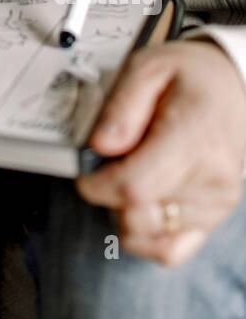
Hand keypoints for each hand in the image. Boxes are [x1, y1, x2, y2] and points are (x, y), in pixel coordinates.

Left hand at [77, 39, 245, 265]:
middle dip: (109, 195)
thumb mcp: (148, 67)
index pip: (134, 187)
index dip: (97, 185)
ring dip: (126, 212)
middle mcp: (211, 178)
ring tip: (133, 175)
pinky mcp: (215, 218)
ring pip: (148, 235)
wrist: (233, 87)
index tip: (86, 172)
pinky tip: (142, 206)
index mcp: (192, 138)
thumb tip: (101, 146)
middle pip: (138, 216)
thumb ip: (120, 106)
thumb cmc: (190, 76)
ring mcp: (216, 203)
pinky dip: (146, 235)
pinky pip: (170, 251)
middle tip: (111, 165)